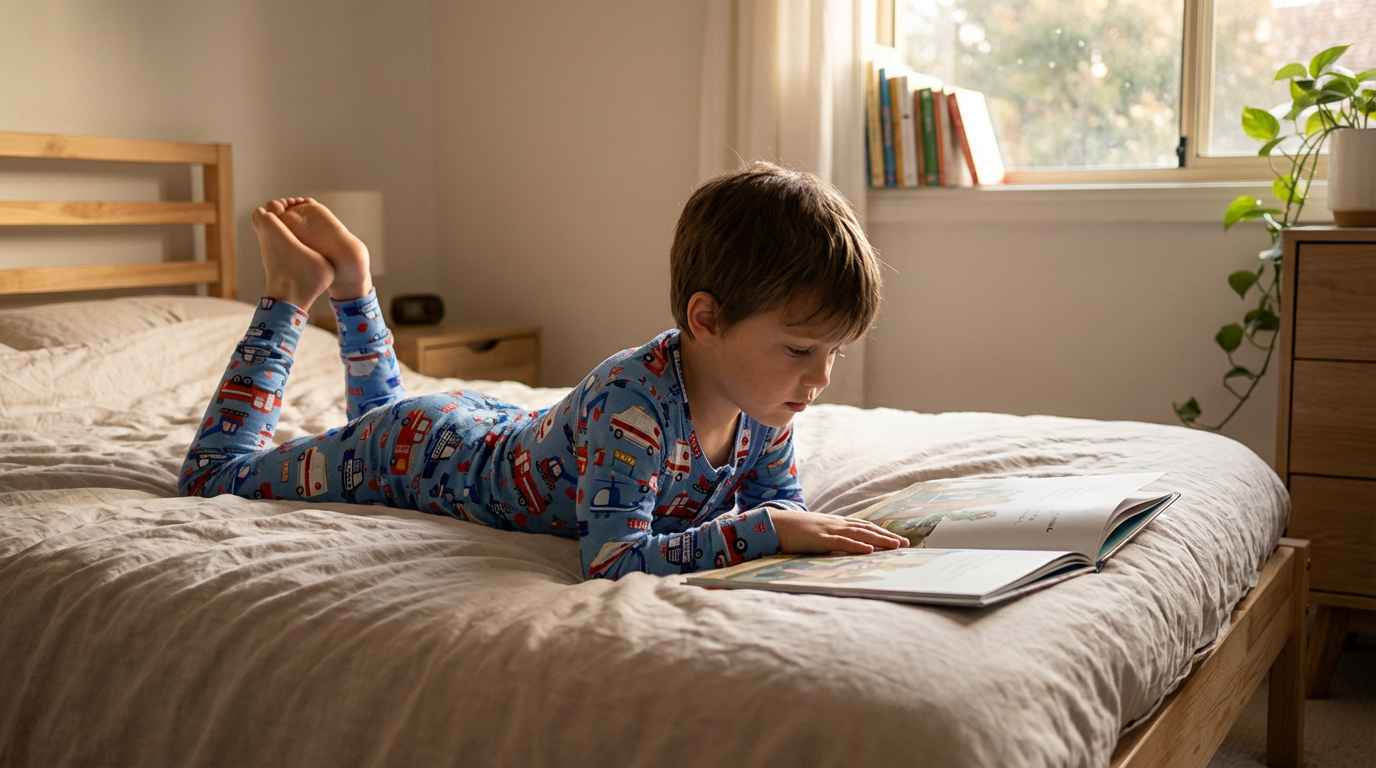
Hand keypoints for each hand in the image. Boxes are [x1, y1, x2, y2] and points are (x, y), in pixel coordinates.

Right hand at [769, 508, 908, 554]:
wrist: (773, 523)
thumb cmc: (793, 530)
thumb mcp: (815, 532)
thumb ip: (829, 537)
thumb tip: (842, 545)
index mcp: (835, 523)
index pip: (864, 526)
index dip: (881, 531)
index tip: (897, 538)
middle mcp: (836, 524)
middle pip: (867, 528)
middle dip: (887, 536)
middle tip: (906, 543)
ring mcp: (829, 530)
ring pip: (860, 534)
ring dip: (880, 539)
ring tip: (896, 545)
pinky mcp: (820, 539)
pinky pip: (842, 542)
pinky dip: (857, 545)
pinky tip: (869, 549)